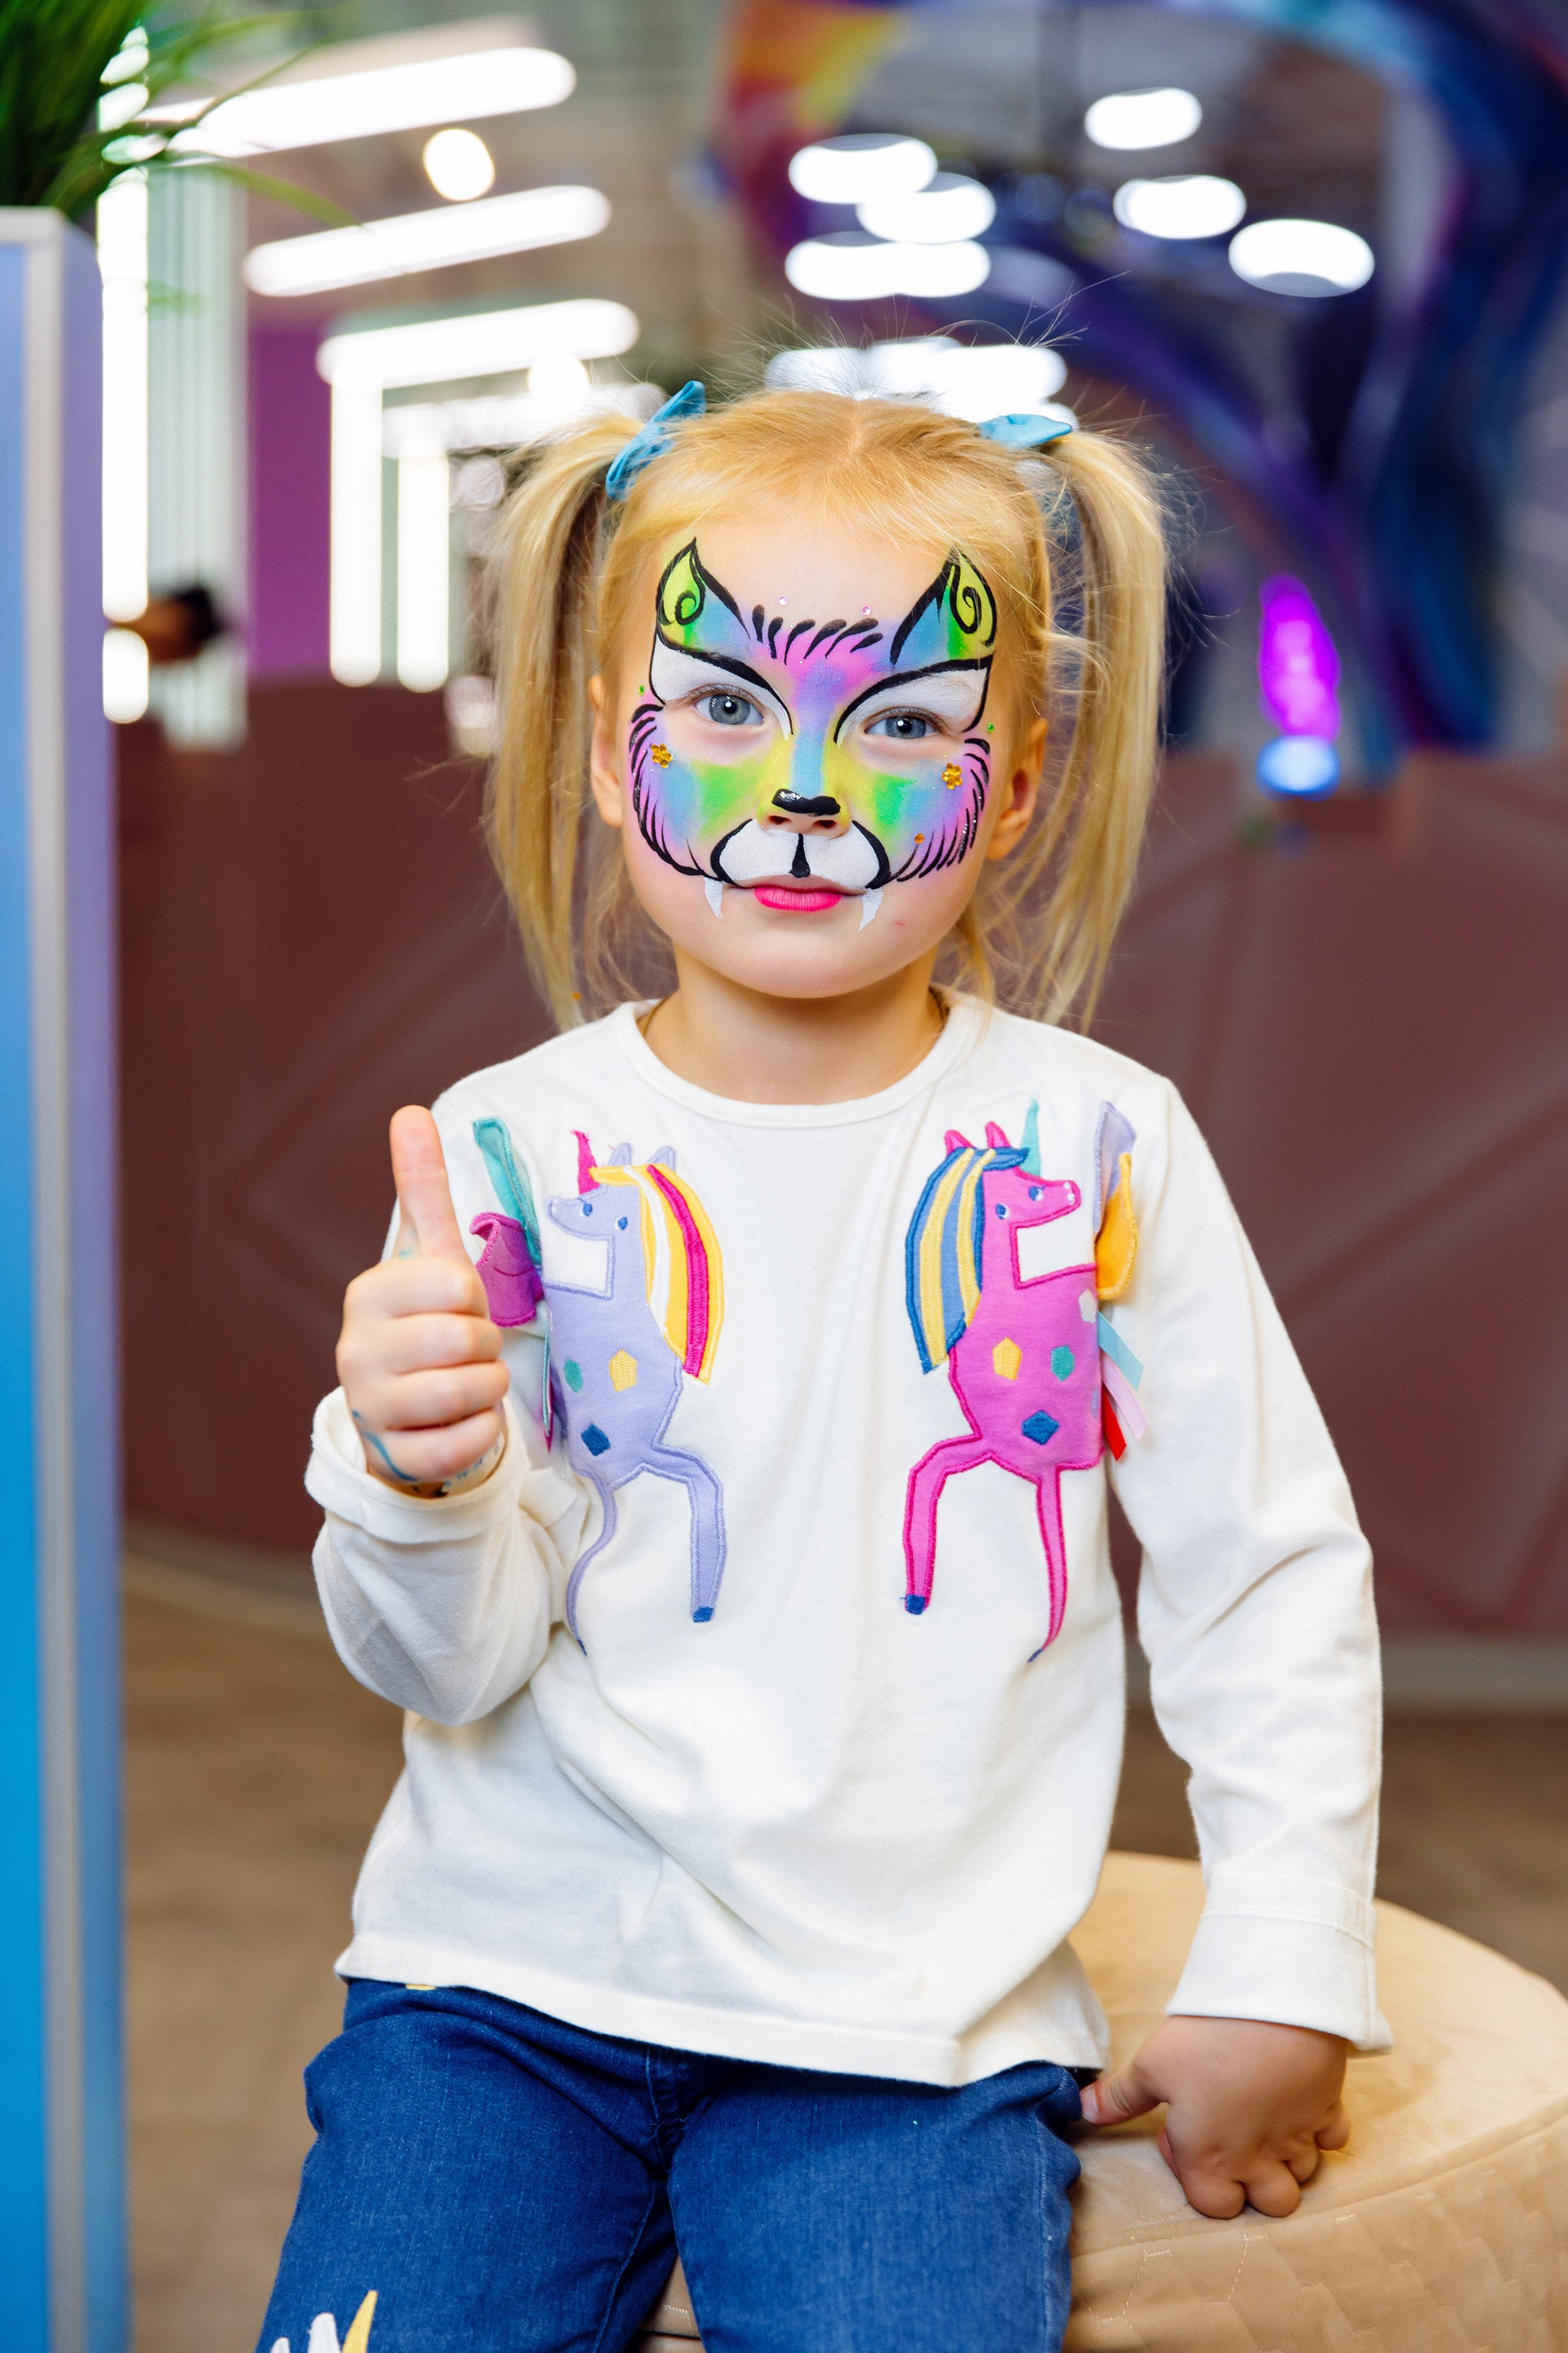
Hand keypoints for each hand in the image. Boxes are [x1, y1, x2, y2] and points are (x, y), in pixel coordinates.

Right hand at [336, 1107, 508, 1492]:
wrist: (404, 1412)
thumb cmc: (425, 1324)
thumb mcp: (428, 1257)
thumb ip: (422, 1189)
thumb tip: (410, 1111)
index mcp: (368, 1294)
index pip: (455, 1283)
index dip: (474, 1297)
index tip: (458, 1305)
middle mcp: (356, 1350)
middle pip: (466, 1339)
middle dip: (486, 1346)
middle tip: (467, 1349)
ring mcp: (370, 1408)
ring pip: (469, 1393)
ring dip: (488, 1389)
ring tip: (467, 1381)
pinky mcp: (394, 1458)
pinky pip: (465, 1445)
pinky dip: (482, 1434)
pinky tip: (462, 1423)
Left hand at [1078, 2015, 1349, 2218]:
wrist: (1273, 2005)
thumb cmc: (1206, 2040)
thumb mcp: (1151, 2064)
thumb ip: (1121, 2097)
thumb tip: (1082, 2112)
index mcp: (1211, 2158)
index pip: (1214, 2208)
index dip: (1200, 2182)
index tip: (1188, 2138)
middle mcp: (1259, 2159)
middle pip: (1272, 2205)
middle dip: (1257, 2185)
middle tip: (1237, 2140)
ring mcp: (1298, 2136)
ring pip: (1305, 2174)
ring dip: (1288, 2157)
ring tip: (1265, 2116)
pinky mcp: (1328, 2108)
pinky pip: (1334, 2138)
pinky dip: (1322, 2129)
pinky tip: (1300, 2102)